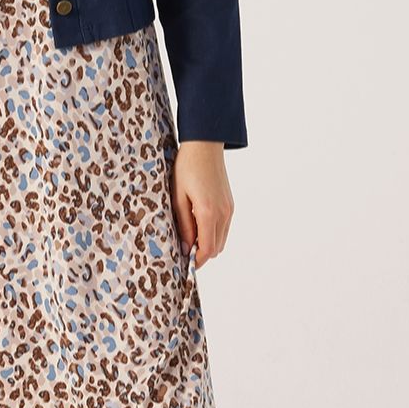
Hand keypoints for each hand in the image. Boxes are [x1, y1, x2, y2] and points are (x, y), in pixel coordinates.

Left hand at [171, 141, 233, 269]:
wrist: (205, 146)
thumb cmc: (187, 168)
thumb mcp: (178, 197)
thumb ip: (183, 224)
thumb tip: (186, 247)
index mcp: (208, 212)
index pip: (207, 249)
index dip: (196, 261)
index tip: (183, 262)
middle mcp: (223, 213)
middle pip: (216, 248)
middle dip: (201, 253)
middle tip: (183, 247)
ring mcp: (229, 209)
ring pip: (221, 239)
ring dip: (207, 243)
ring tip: (189, 234)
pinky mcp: (230, 204)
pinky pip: (224, 227)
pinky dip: (213, 232)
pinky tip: (198, 222)